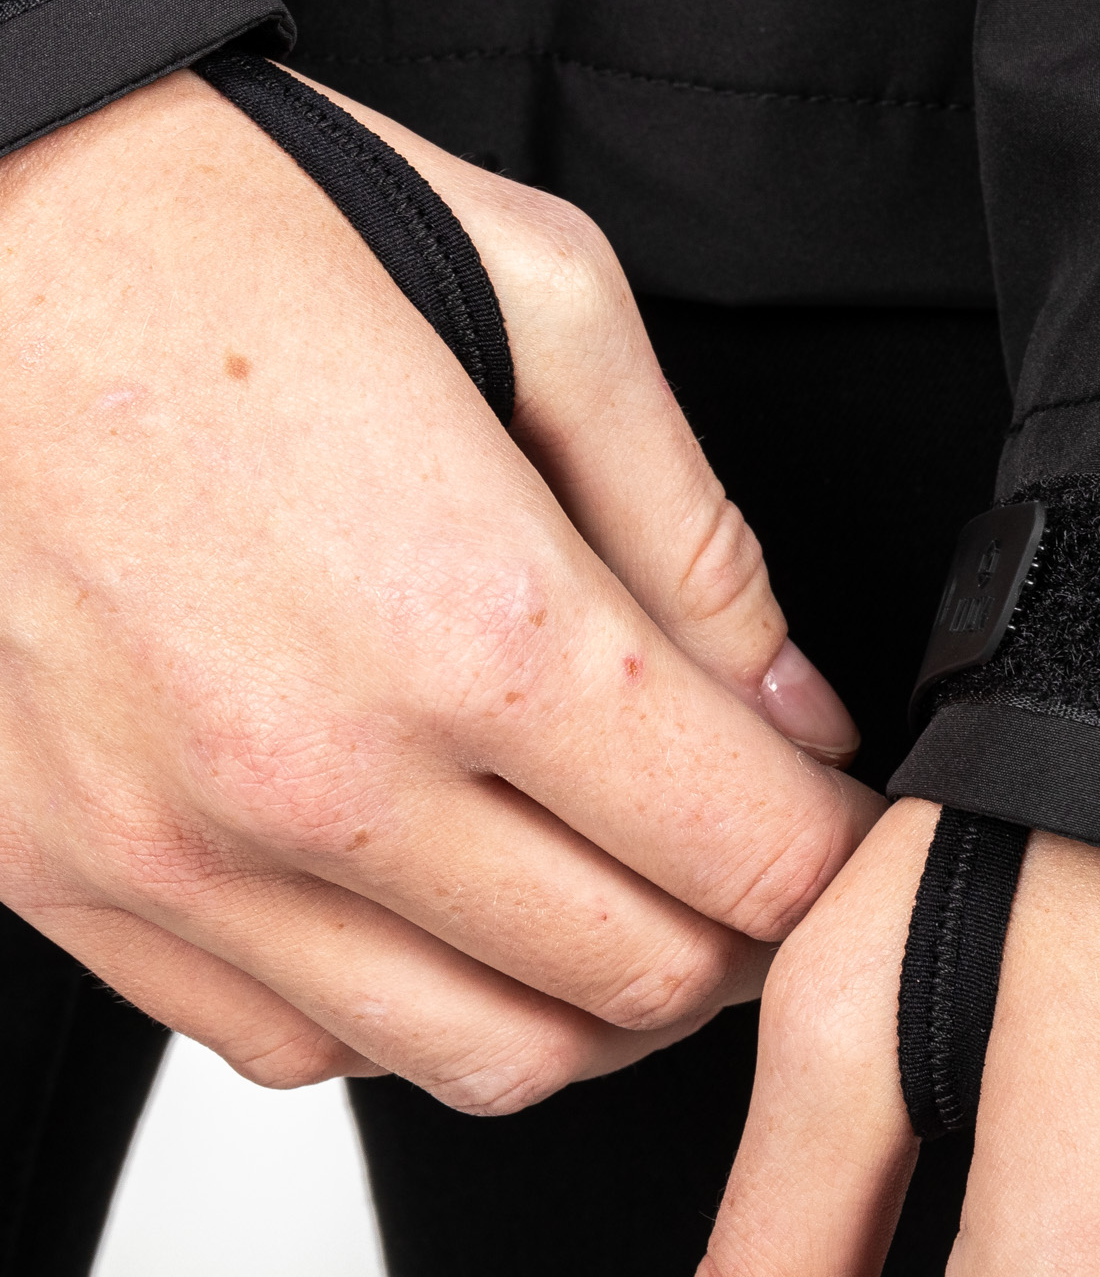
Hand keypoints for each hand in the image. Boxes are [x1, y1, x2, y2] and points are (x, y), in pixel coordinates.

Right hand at [0, 69, 878, 1110]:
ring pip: (473, 1053)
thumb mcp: (551, 303)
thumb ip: (693, 532)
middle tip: (754, 847)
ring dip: (594, 998)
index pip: (741, 848)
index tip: (843, 819)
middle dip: (743, 931)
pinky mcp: (68, 874)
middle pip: (632, 979)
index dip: (831, 853)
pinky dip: (410, 1004)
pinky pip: (291, 1042)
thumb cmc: (241, 226)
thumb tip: (789, 703)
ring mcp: (178, 847)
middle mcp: (322, 769)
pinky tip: (444, 898)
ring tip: (623, 890)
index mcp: (474, 616)